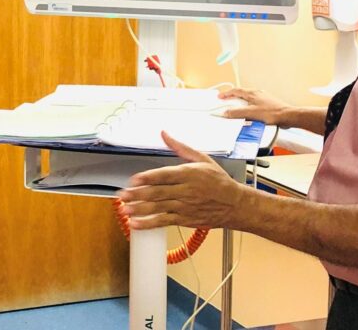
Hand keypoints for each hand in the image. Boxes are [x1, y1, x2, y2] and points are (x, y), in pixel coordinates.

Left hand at [116, 132, 247, 229]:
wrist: (235, 204)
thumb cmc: (219, 182)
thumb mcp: (202, 159)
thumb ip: (180, 147)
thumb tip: (165, 134)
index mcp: (188, 174)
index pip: (164, 175)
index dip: (147, 178)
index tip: (133, 179)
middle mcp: (185, 191)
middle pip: (157, 193)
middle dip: (137, 195)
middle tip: (122, 196)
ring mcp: (184, 206)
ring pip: (158, 208)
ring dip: (139, 209)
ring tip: (124, 209)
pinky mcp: (184, 219)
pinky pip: (163, 221)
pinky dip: (148, 223)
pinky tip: (136, 223)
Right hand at [219, 87, 291, 126]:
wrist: (288, 116)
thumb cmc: (273, 113)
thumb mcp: (251, 113)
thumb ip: (238, 113)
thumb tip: (226, 112)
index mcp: (253, 93)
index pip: (236, 91)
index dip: (227, 94)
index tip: (220, 97)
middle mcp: (258, 94)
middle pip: (242, 94)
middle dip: (233, 98)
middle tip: (226, 102)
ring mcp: (264, 99)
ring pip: (248, 99)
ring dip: (241, 103)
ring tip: (236, 110)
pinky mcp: (268, 105)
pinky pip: (255, 104)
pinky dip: (248, 107)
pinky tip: (250, 114)